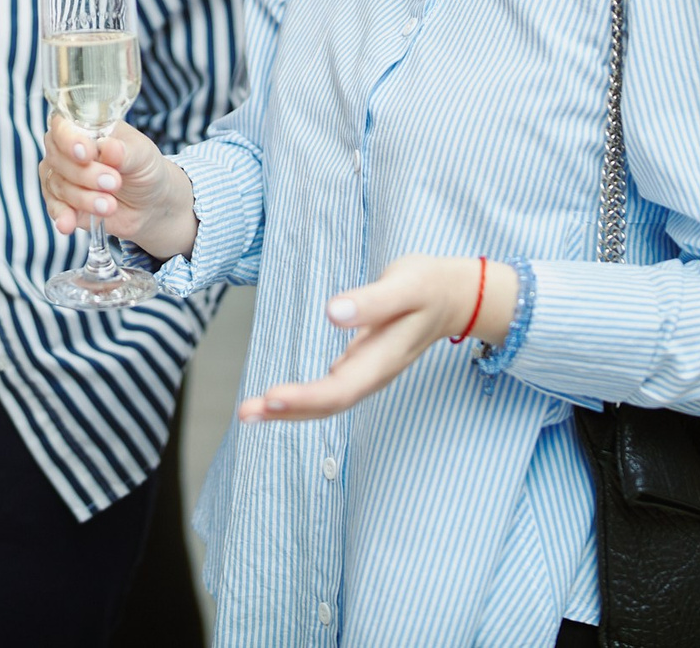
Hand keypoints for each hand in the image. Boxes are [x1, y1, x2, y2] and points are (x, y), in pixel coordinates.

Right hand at [38, 118, 197, 262]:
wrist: (150, 203)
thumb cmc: (144, 168)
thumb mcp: (142, 155)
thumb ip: (124, 151)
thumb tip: (109, 148)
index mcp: (84, 128)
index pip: (62, 126)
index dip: (69, 139)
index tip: (86, 154)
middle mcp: (66, 150)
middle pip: (58, 158)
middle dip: (85, 174)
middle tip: (113, 182)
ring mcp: (62, 177)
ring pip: (58, 185)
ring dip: (84, 198)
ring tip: (110, 205)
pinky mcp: (63, 204)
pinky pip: (55, 209)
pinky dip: (62, 216)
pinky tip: (68, 224)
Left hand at [237, 254, 518, 423]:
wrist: (455, 295)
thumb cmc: (428, 285)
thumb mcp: (405, 285)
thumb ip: (371, 301)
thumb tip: (332, 312)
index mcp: (383, 358)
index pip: (341, 388)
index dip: (306, 398)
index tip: (271, 397)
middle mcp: (374, 373)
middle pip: (329, 404)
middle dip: (286, 411)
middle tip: (245, 413)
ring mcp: (368, 371)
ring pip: (327, 401)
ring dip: (289, 409)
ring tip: (249, 412)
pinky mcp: (362, 363)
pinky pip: (330, 390)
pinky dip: (302, 398)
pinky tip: (278, 401)